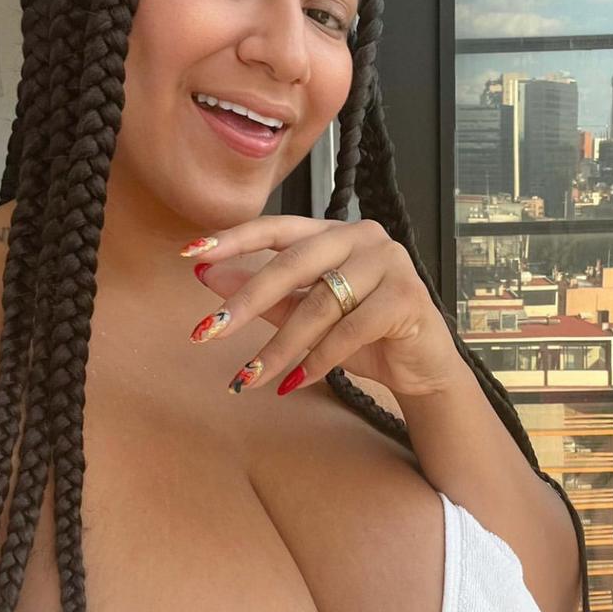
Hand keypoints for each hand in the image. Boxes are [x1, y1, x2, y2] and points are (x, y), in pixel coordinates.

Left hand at [180, 216, 458, 396]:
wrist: (421, 368)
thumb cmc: (363, 336)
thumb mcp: (305, 315)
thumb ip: (264, 296)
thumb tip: (206, 276)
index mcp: (335, 232)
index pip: (278, 228)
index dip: (234, 240)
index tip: (191, 254)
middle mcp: (363, 237)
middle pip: (294, 264)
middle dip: (247, 300)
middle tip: (209, 331)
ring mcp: (390, 263)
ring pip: (320, 304)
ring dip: (280, 346)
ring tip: (249, 378)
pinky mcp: (406, 297)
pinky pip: (350, 330)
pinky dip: (318, 360)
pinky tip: (295, 383)